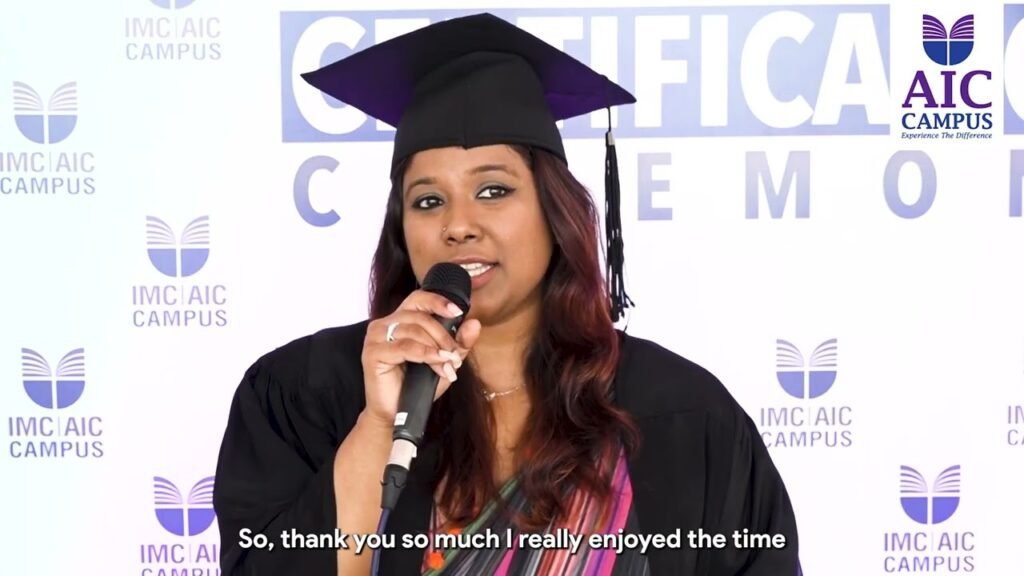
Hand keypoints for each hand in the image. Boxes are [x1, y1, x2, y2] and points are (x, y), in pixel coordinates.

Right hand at [361, 289, 481, 427]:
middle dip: (443, 335)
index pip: (418, 299)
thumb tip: (475, 323)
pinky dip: (425, 354)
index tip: (458, 311)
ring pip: (414, 330)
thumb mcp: (444, 361)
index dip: (438, 301)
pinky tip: (436, 362)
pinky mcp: (373, 353)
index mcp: (398, 320)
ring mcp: (376, 337)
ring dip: (436, 348)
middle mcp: (384, 324)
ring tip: (446, 364)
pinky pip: (405, 347)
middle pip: (420, 316)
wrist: (397, 414)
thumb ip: (459, 342)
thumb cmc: (417, 385)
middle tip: (454, 355)